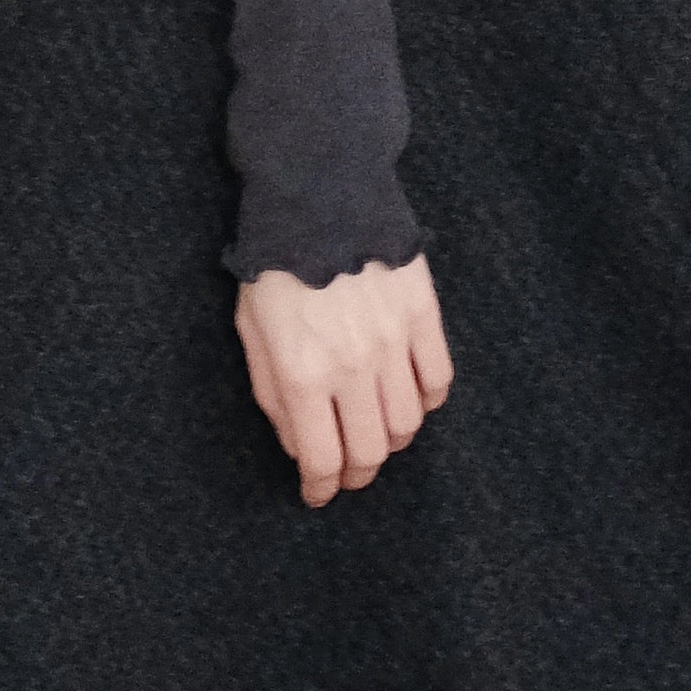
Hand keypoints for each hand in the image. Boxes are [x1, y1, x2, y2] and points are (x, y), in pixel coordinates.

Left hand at [235, 253, 451, 510]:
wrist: (318, 196)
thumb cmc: (273, 265)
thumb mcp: (251, 332)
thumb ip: (273, 394)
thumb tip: (299, 443)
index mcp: (304, 374)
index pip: (322, 458)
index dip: (321, 487)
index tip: (318, 494)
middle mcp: (354, 368)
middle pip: (371, 451)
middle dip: (357, 475)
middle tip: (348, 475)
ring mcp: (395, 344)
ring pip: (408, 423)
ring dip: (390, 441)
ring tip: (374, 435)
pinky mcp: (424, 317)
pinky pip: (439, 380)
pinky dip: (427, 402)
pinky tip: (408, 398)